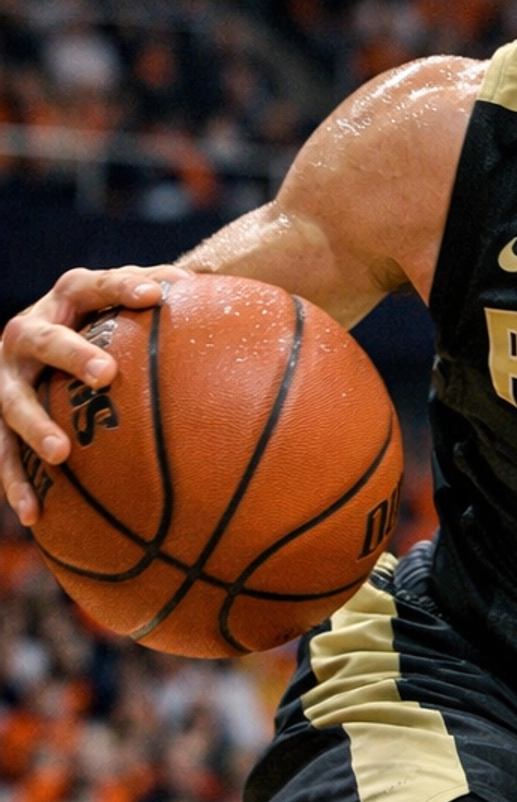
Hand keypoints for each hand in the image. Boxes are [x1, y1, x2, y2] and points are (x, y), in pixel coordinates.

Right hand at [0, 266, 191, 524]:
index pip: (93, 286)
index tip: (154, 294)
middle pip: (47, 340)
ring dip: (36, 426)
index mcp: (66, 301)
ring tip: (62, 453)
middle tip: (106, 375)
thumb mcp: (120, 304)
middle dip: (74, 355)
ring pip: (14, 401)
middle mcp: (28, 333)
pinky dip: (16, 483)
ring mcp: (7, 376)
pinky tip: (34, 515)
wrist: (25, 343)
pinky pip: (3, 452)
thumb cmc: (95, 321)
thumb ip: (159, 293)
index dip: (121, 286)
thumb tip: (210, 290)